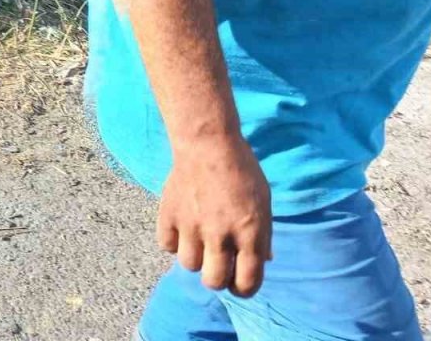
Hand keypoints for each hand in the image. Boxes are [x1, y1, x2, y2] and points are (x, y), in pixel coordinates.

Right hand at [158, 134, 271, 297]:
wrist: (207, 142)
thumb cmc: (241, 171)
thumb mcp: (263, 202)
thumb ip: (262, 235)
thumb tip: (261, 261)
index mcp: (250, 232)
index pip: (247, 282)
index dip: (244, 289)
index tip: (239, 282)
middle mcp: (220, 234)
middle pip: (214, 281)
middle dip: (218, 278)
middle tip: (218, 265)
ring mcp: (192, 225)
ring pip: (189, 265)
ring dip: (196, 258)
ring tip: (199, 242)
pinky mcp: (169, 214)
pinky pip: (167, 246)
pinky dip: (174, 242)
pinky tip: (182, 229)